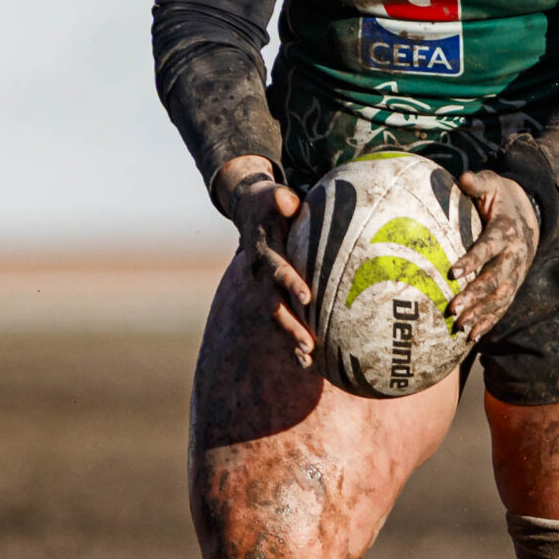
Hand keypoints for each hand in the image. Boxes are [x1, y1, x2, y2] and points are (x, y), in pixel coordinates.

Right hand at [221, 160, 314, 365]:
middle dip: (292, 326)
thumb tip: (288, 200)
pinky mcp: (271, 295)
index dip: (291, 283)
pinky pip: (281, 320)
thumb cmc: (271, 202)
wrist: (250, 212)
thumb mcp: (273, 196)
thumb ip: (281, 199)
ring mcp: (264, 287)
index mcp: (265, 251)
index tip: (307, 298)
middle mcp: (261, 274)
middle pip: (276, 304)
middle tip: (309, 344)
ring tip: (308, 359)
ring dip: (291, 338)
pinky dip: (291, 341)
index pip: (279, 269)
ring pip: (278, 318)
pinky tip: (307, 362)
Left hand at [450, 170, 538, 341]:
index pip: (490, 246)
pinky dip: (489, 322)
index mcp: (506, 231)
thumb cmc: (501, 198)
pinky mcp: (514, 284)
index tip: (454, 271)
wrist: (531, 212)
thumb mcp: (492, 183)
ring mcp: (517, 273)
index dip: (474, 259)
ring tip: (460, 326)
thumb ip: (478, 182)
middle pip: (497, 278)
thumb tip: (464, 179)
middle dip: (476, 295)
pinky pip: (503, 306)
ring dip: (481, 313)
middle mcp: (515, 255)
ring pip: (501, 297)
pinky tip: (472, 336)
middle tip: (453, 308)